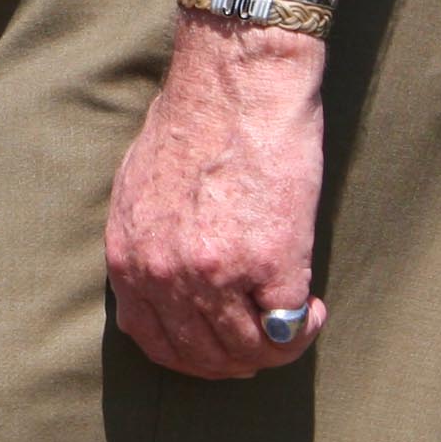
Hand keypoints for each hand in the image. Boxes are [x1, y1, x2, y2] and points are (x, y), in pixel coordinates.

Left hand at [104, 17, 328, 377]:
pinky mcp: (269, 265)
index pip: (153, 341)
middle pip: (202, 358)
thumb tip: (162, 286)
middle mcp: (163, 273)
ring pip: (247, 353)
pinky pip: (287, 331)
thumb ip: (146, 243)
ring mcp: (215, 274)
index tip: (221, 343)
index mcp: (129, 255)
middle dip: (238, 359)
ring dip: (274, 347)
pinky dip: (305, 328)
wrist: (236, 82)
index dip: (194, 355)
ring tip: (293, 318)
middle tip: (266, 339)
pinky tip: (312, 308)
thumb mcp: (140, 189)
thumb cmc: (195, 122)